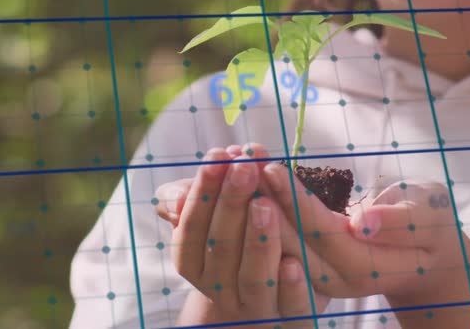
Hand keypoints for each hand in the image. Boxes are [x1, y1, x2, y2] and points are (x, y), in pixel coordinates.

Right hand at [154, 144, 329, 327]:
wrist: (280, 294)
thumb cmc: (246, 240)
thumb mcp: (221, 215)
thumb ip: (199, 199)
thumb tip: (175, 195)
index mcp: (198, 265)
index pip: (191, 232)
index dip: (202, 195)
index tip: (217, 157)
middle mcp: (222, 291)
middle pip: (220, 252)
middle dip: (230, 205)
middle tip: (244, 168)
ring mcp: (257, 308)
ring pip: (253, 280)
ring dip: (257, 242)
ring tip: (265, 204)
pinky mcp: (294, 322)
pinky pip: (291, 310)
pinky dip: (291, 288)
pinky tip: (293, 262)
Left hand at [260, 162, 469, 301]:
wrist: (427, 257)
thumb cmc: (433, 226)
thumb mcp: (432, 215)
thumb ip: (403, 220)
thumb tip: (365, 222)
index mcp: (367, 266)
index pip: (322, 232)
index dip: (295, 201)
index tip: (270, 168)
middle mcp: (336, 277)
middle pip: (289, 239)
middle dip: (261, 199)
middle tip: (239, 162)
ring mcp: (318, 275)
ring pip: (277, 241)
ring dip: (252, 203)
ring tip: (233, 165)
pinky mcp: (308, 264)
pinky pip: (277, 236)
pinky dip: (256, 208)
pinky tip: (240, 178)